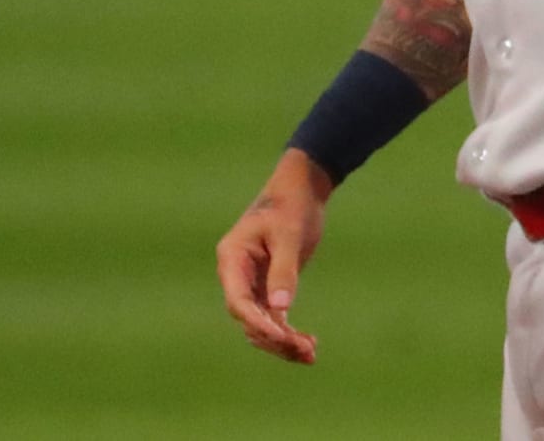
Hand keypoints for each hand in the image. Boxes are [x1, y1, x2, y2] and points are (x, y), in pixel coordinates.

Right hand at [216, 149, 332, 364]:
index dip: (257, 322)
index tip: (282, 335)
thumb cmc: (292, 205)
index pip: (238, 301)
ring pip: (261, 323)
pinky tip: (309, 344)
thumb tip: (281, 309)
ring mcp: (252, 282)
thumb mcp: (289, 235)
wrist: (302, 189)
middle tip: (305, 350)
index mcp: (232, 259)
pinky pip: (274, 316)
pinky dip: (289, 331)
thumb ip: (284, 270)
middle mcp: (237, 275)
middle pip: (248, 318)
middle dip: (274, 338)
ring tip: (310, 354)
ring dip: (282, 341)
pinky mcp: (269, 285)